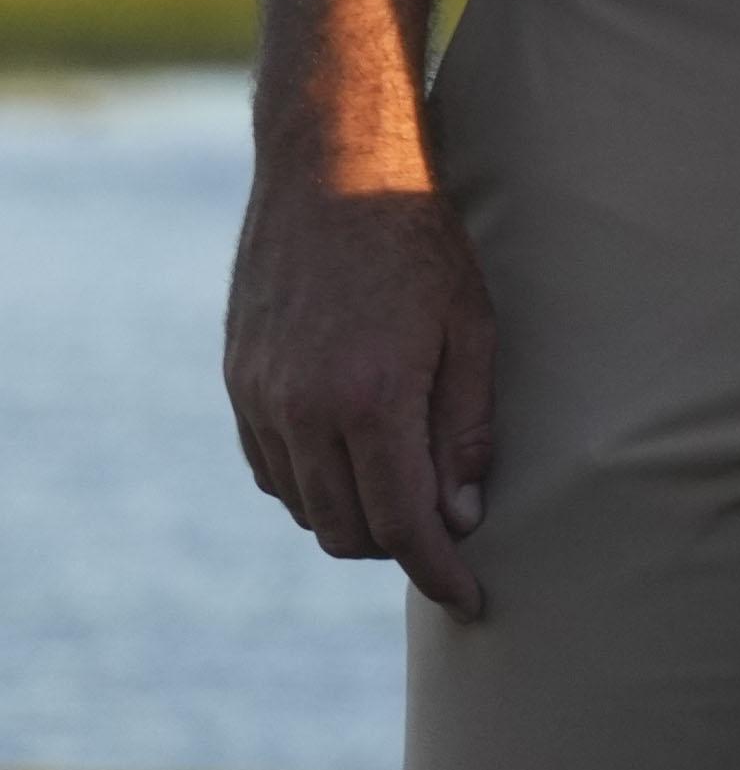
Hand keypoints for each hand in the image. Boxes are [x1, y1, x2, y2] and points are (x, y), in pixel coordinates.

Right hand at [225, 178, 500, 617]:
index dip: (440, 572)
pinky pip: (271, 471)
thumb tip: (464, 516)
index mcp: (369, 398)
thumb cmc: (421, 241)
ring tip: (408, 492)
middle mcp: (302, 409)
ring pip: (305, 508)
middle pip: (347, 530)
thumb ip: (465, 428)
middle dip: (401, 548)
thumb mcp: (471, 329)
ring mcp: (259, 399)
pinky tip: (355, 460)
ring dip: (356, 518)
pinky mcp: (238, 385)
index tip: (472, 598)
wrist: (332, 171)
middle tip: (449, 533)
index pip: (403, 523)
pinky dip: (313, 485)